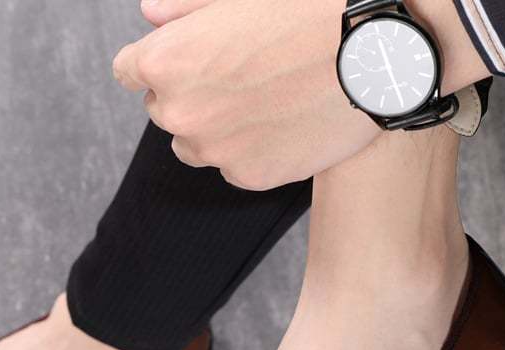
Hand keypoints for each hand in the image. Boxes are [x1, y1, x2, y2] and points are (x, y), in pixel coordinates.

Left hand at [115, 0, 488, 190]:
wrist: (375, 49)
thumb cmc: (308, 6)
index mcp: (165, 61)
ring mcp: (213, 151)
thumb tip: (149, 16)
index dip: (156, 61)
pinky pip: (232, 166)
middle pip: (162, 109)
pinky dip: (247, 151)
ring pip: (194, 144)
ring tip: (261, 101)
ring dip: (213, 128)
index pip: (129, 71)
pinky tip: (282, 124)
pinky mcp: (247, 176)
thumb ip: (184, 8)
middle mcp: (178, 112)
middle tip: (239, 74)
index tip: (185, 59)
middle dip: (188, 93)